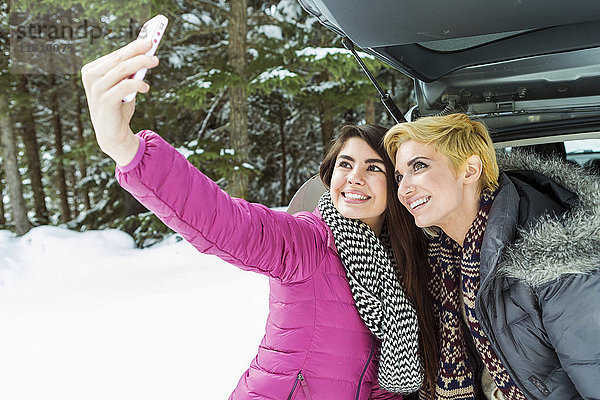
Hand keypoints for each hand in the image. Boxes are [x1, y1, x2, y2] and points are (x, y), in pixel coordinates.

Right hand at [81, 39, 158, 164]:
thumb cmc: (119, 107)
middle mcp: (91, 77)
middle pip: (118, 59)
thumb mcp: (124, 86)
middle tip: (153, 46)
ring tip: (154, 61)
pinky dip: (137, 84)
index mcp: (92, 70)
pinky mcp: (104, 102)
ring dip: (140, 63)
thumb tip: (146, 55)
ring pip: (121, 70)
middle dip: (137, 51)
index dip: (133, 46)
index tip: (149, 40)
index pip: (115, 55)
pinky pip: (123, 87)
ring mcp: (96, 89)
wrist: (113, 135)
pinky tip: (146, 87)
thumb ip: (130, 72)